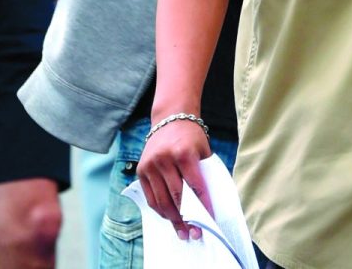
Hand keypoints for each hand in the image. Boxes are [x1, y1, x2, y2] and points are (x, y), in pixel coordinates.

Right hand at [136, 116, 214, 240]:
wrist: (170, 118)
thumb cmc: (192, 136)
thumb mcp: (203, 151)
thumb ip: (204, 173)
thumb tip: (208, 204)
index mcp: (183, 153)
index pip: (195, 186)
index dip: (203, 206)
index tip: (210, 221)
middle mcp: (164, 159)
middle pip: (177, 197)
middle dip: (187, 219)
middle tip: (195, 234)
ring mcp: (151, 165)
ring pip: (162, 200)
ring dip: (173, 219)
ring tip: (182, 232)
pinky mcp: (141, 170)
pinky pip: (150, 197)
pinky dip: (160, 210)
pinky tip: (169, 218)